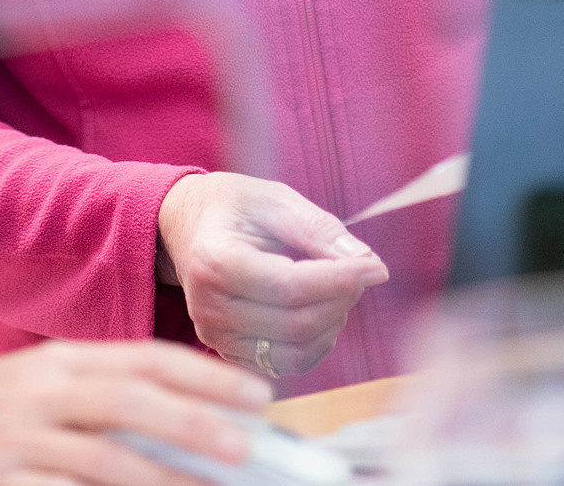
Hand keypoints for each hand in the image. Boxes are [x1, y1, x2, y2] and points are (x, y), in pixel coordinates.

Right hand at [0, 340, 268, 485]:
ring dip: (161, 481)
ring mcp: (11, 445)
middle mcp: (37, 396)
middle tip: (245, 446)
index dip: (204, 375)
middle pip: (128, 403)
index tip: (257, 396)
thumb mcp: (34, 387)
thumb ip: (98, 396)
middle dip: (194, 423)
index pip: (144, 359)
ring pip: (100, 463)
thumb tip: (188, 423)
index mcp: (56, 363)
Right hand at [155, 172, 387, 379]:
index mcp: (215, 261)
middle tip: (358, 270)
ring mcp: (215, 337)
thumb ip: (318, 228)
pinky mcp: (230, 354)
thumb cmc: (233, 208)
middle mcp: (209, 308)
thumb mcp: (274, 199)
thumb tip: (367, 263)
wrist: (189, 228)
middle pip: (296, 323)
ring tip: (337, 288)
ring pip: (296, 351)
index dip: (339, 280)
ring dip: (332, 323)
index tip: (375, 268)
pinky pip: (287, 364)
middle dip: (340, 299)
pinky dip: (317, 342)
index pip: (289, 286)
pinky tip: (321, 310)